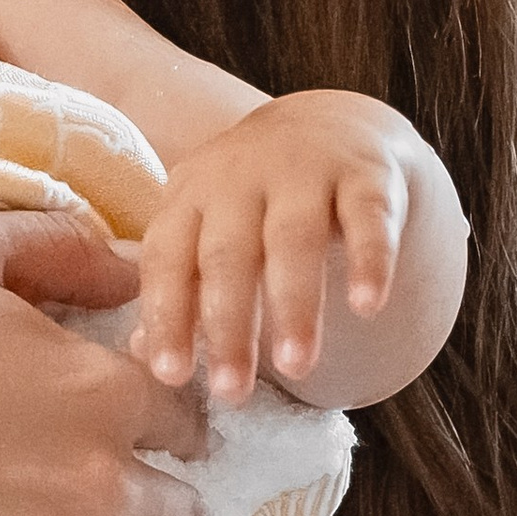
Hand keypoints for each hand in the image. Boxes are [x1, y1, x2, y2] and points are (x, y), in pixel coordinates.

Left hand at [131, 89, 463, 407]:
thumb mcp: (205, 231)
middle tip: (233, 392)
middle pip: (227, 254)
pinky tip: (368, 308)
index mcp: (191, 195)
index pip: (168, 257)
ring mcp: (304, 170)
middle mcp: (241, 177)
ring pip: (294, 238)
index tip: (170, 376)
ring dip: (293, 304)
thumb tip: (145, 356)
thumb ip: (180, 290)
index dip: (167, 315)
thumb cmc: (252, 200)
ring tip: (296, 368)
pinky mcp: (365, 173)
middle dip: (228, 326)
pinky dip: (371, 261)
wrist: (329, 122)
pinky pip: (368, 217)